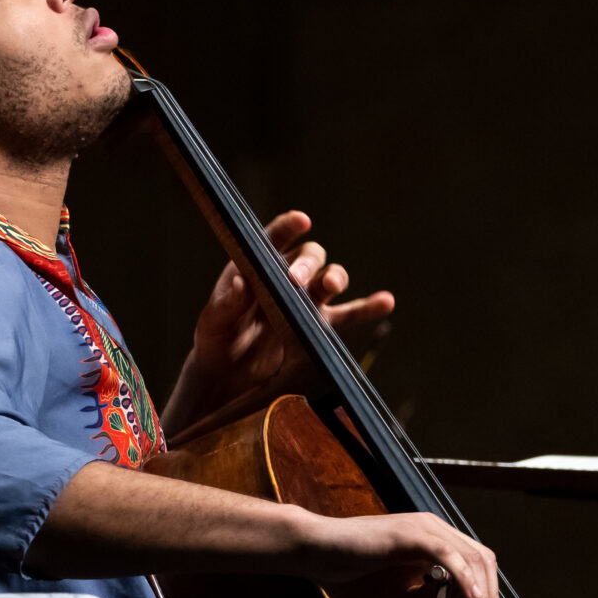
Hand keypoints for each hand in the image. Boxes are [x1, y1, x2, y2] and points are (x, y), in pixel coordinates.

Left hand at [164, 211, 395, 435]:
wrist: (228, 376)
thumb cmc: (216, 340)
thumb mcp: (212, 322)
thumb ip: (226, 304)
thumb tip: (240, 283)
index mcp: (257, 266)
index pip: (274, 238)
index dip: (288, 226)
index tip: (301, 221)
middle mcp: (286, 278)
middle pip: (310, 257)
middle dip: (309, 265)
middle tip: (297, 280)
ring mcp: (306, 302)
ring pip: (331, 279)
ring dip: (335, 278)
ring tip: (330, 286)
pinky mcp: (319, 329)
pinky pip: (348, 316)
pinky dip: (367, 308)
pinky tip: (385, 301)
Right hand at [297, 509, 501, 597]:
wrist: (316, 555)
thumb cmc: (349, 575)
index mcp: (434, 542)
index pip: (476, 564)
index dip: (484, 596)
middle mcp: (434, 530)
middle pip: (482, 560)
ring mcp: (424, 529)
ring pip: (472, 557)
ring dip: (480, 595)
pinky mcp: (409, 534)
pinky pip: (447, 555)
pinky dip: (464, 578)